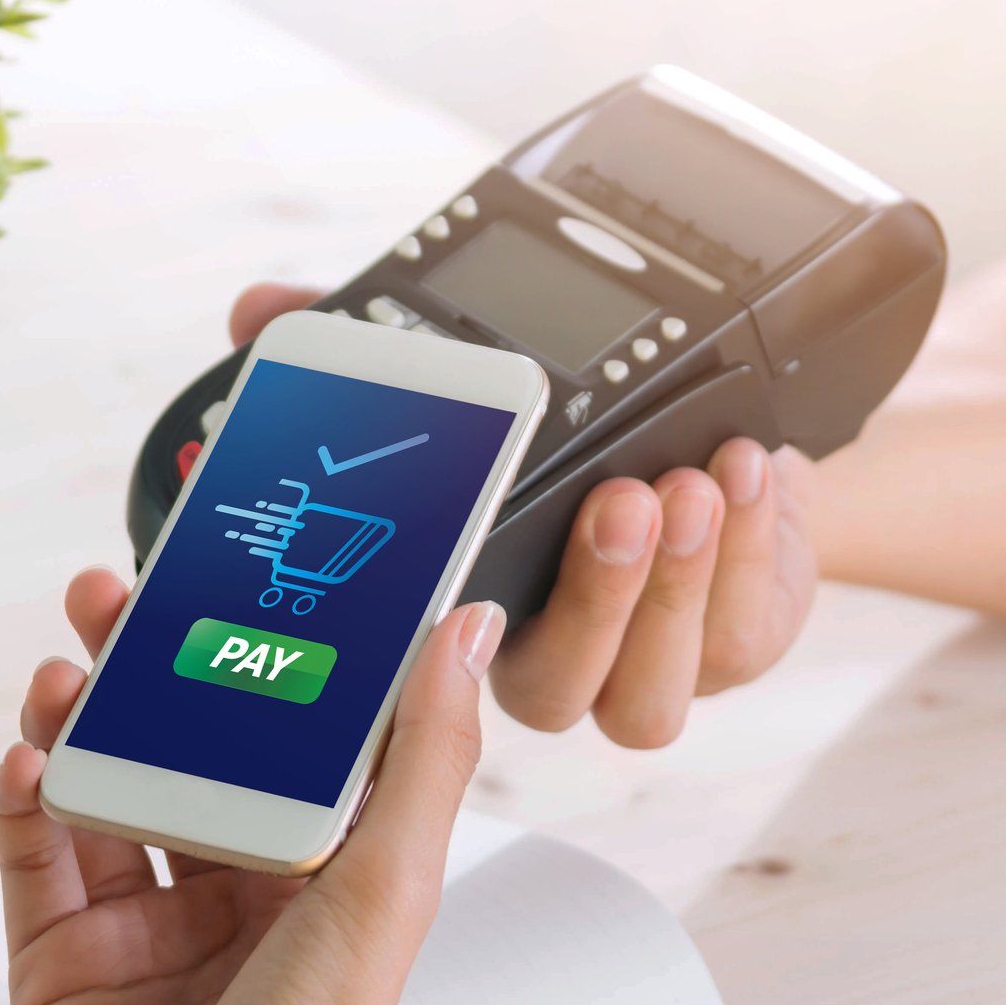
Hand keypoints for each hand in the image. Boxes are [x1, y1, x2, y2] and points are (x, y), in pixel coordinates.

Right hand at [0, 569, 504, 1004]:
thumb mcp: (387, 887)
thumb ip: (425, 754)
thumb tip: (465, 635)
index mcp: (319, 873)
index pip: (288, 732)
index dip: (260, 651)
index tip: (240, 577)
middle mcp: (231, 891)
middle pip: (183, 744)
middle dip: (149, 666)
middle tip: (122, 599)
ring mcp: (142, 922)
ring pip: (103, 783)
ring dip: (80, 715)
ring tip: (65, 668)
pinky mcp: (61, 955)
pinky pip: (33, 851)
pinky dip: (21, 795)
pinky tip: (26, 759)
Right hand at [231, 283, 816, 746]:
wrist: (717, 460)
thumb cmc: (583, 442)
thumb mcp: (477, 387)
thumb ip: (360, 350)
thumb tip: (255, 311)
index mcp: (469, 627)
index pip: (429, 669)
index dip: (421, 638)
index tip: (446, 548)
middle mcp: (551, 666)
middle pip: (557, 691)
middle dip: (594, 596)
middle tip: (618, 497)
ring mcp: (641, 672)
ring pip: (650, 692)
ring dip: (674, 587)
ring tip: (689, 483)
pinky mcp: (727, 651)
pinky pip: (738, 635)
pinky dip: (750, 549)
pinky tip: (742, 472)